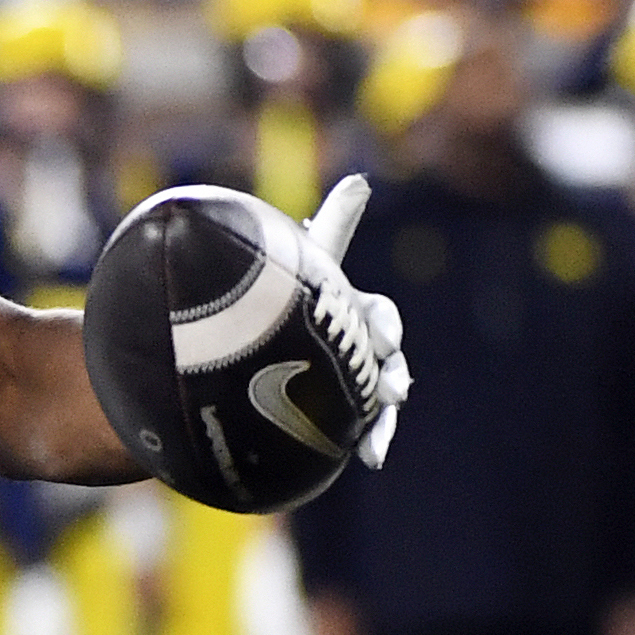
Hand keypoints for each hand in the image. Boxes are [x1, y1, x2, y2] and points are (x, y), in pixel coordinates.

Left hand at [301, 174, 412, 468]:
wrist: (241, 351)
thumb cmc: (277, 300)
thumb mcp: (304, 266)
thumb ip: (334, 227)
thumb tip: (362, 178)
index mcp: (351, 310)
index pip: (377, 314)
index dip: (383, 326)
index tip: (383, 340)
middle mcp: (356, 345)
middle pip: (384, 361)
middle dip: (391, 374)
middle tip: (393, 390)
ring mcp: (352, 380)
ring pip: (380, 397)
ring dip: (385, 416)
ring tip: (381, 437)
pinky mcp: (343, 412)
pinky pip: (365, 427)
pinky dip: (372, 439)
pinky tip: (370, 456)